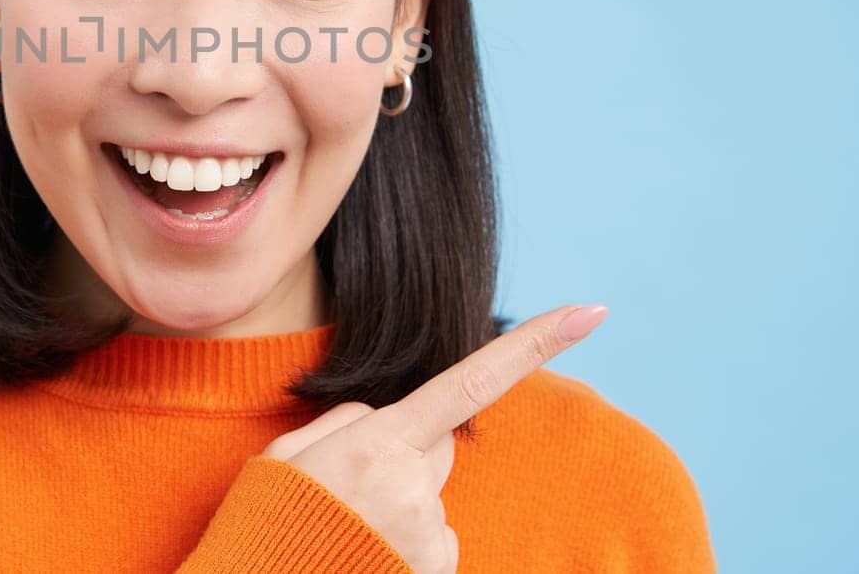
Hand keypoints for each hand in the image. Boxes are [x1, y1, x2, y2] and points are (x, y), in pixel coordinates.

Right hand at [261, 303, 608, 572]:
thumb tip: (389, 423)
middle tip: (347, 486)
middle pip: (439, 446)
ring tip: (344, 531)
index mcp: (378, 443)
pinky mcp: (436, 570)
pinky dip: (402, 549)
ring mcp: (429, 536)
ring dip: (396, 510)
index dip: (533, 345)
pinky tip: (361, 557)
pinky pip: (431, 544)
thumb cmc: (267, 523)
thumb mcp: (286, 455)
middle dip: (407, 453)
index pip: (470, 384)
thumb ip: (346, 423)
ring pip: (429, 500)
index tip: (591, 312)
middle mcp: (415, 487)